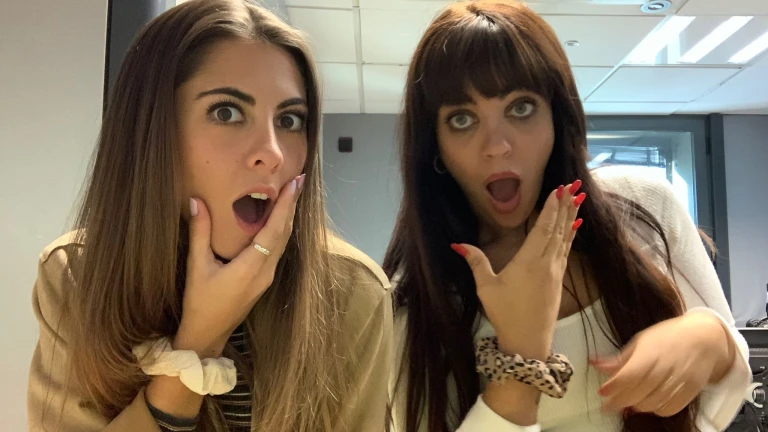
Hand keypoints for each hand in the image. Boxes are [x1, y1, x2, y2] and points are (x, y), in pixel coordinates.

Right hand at [174, 174, 304, 357]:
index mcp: (251, 267)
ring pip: (284, 241)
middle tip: (298, 180)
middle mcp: (265, 271)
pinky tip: (279, 218)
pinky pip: (278, 249)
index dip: (285, 206)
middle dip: (292, 206)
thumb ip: (199, 234)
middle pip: (284, 233)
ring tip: (292, 193)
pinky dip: (281, 229)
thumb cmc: (200, 303)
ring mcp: (267, 276)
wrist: (207, 334)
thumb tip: (197, 202)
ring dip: (288, 217)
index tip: (294, 184)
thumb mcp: (196, 267)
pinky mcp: (264, 279)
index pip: (274, 230)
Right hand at [452, 182, 583, 358]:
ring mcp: (555, 272)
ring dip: (571, 217)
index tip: (558, 190)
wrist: (528, 342)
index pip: (543, 228)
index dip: (552, 208)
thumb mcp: (486, 288)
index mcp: (529, 262)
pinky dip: (571, 235)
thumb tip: (457, 244)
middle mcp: (546, 263)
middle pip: (558, 228)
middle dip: (565, 206)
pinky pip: (566, 250)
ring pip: (565, 238)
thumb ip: (476, 263)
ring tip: (578, 199)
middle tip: (573, 186)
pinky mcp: (559, 280)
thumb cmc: (505, 314)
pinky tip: (575, 227)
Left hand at [594, 311, 734, 416]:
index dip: (612, 388)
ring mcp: (678, 382)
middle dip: (618, 401)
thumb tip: (596, 364)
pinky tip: (648, 404)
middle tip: (608, 404)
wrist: (704, 338)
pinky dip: (655, 410)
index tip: (601, 393)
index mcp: (649, 355)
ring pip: (651, 405)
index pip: (627, 377)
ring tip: (627, 402)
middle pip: (636, 394)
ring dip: (635, 406)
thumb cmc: (669, 337)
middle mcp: (663, 370)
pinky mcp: (690, 392)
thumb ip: (619, 358)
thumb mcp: (640, 341)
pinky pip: (669, 409)